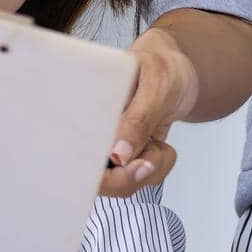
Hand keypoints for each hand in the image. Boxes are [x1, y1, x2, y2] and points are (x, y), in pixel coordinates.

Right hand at [98, 26, 198, 198]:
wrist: (177, 70)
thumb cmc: (160, 67)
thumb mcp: (155, 85)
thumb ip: (138, 119)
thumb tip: (118, 156)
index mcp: (87, 109)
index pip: (74, 155)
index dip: (96, 171)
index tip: (124, 160)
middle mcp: (93, 132)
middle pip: (98, 180)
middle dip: (130, 174)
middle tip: (151, 151)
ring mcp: (110, 147)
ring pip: (122, 184)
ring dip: (149, 169)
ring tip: (157, 139)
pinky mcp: (127, 157)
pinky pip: (139, 179)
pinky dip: (157, 168)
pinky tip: (160, 145)